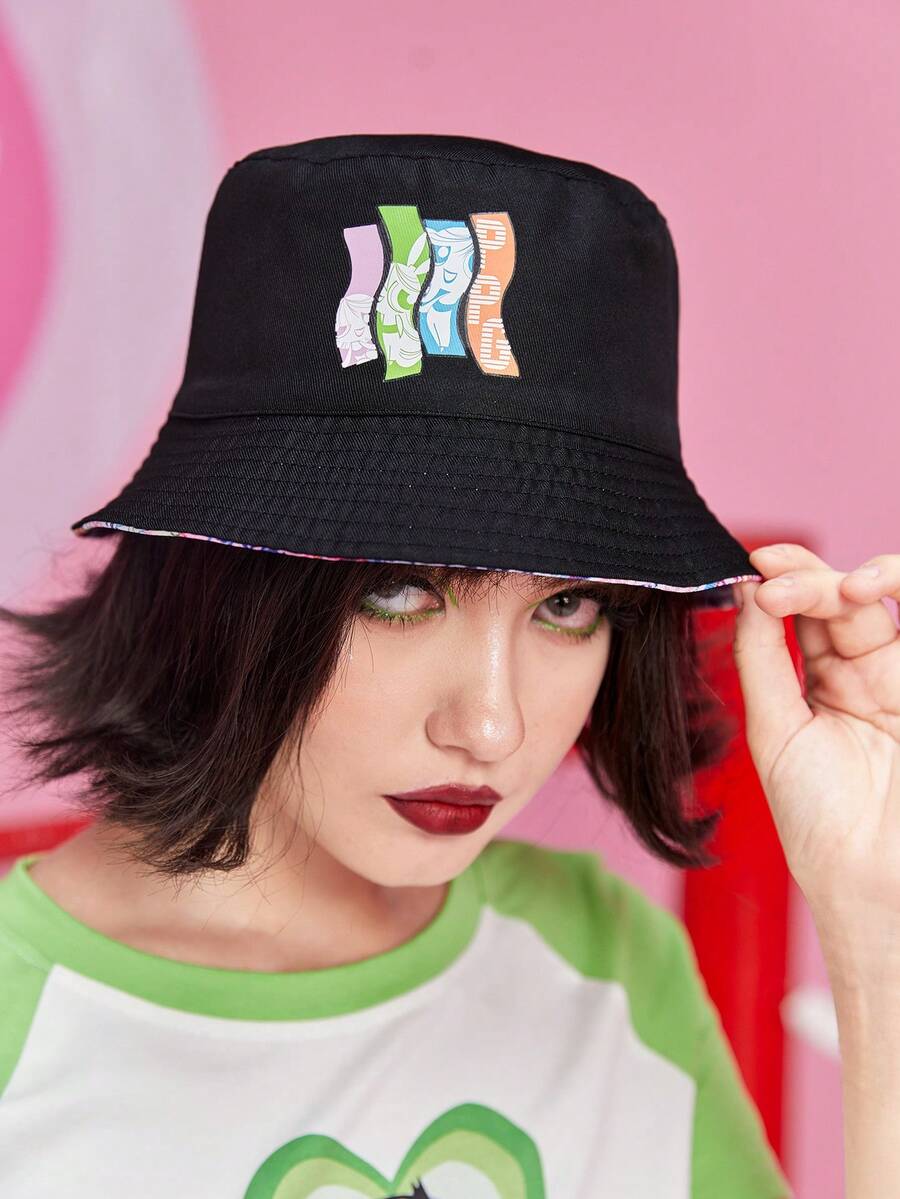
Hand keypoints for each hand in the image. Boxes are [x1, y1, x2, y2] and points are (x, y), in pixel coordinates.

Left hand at [733, 545, 899, 976]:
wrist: (871, 883)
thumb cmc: (820, 821)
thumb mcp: (776, 730)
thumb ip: (762, 660)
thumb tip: (748, 591)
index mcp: (826, 683)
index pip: (808, 610)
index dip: (786, 578)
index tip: (754, 564)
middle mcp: (870, 673)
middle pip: (845, 596)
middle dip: (812, 576)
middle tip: (778, 581)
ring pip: (888, 601)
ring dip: (862, 579)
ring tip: (837, 589)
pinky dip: (899, 587)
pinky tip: (866, 592)